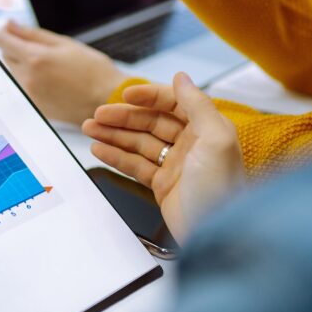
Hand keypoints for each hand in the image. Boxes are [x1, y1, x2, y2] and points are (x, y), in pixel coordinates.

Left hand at [0, 20, 126, 123]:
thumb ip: (33, 34)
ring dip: (23, 65)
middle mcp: (27, 78)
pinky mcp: (35, 107)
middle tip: (40, 48)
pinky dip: (31, 80)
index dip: (5, 33)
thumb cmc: (92, 70)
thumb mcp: (65, 44)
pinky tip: (52, 80)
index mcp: (35, 58)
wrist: (107, 100)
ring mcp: (30, 95)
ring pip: (14, 72)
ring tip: (50, 66)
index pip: (3, 41)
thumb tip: (10, 25)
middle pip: (6, 56)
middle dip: (17, 48)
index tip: (11, 30)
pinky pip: (23, 87)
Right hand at [83, 73, 244, 241]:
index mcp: (207, 129)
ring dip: (113, 134)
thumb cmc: (222, 190)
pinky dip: (116, 156)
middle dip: (122, 117)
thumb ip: (198, 103)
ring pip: (138, 143)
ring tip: (89, 129)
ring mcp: (176, 165)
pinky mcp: (163, 185)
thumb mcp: (216, 139)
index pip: (173, 103)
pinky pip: (135, 165)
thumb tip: (182, 76)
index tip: (125, 95)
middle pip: (150, 122)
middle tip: (97, 115)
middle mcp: (192, 144)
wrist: (217, 235)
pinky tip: (100, 149)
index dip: (148, 96)